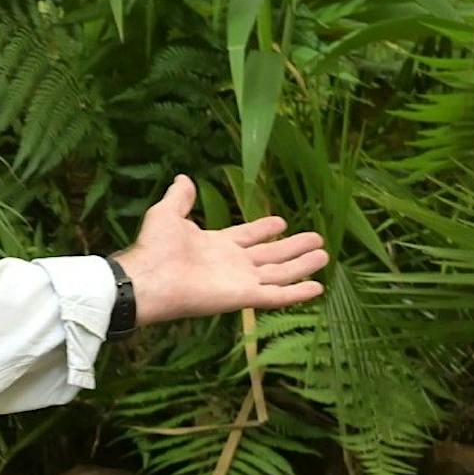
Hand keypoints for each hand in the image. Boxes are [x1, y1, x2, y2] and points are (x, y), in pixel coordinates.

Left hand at [116, 174, 328, 327]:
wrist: (148, 278)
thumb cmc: (153, 248)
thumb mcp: (166, 214)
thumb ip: (179, 198)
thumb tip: (182, 178)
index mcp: (216, 245)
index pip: (247, 236)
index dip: (264, 230)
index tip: (281, 223)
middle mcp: (231, 264)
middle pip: (270, 255)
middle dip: (293, 248)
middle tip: (317, 238)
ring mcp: (239, 281)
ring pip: (280, 273)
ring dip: (302, 265)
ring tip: (325, 255)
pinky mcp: (244, 296)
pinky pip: (277, 295)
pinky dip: (297, 292)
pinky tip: (318, 288)